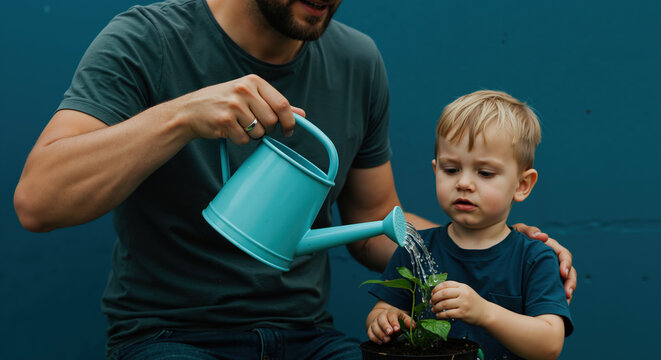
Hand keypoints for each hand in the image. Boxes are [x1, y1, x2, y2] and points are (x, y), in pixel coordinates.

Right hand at [178, 74, 304, 143]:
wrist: (191, 110)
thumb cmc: (225, 103)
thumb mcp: (250, 96)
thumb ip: (275, 104)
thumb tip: (302, 115)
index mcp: (254, 81)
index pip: (282, 104)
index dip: (289, 122)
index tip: (288, 131)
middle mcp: (244, 89)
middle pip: (272, 121)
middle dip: (267, 129)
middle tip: (255, 126)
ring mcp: (233, 104)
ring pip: (259, 132)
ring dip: (253, 135)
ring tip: (240, 125)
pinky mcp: (224, 120)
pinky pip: (244, 139)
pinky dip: (240, 139)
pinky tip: (230, 130)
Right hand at [367, 308, 411, 344]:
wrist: (382, 316)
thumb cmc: (394, 318)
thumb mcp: (403, 317)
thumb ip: (408, 321)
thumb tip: (412, 327)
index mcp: (390, 312)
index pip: (391, 315)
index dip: (394, 322)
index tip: (397, 329)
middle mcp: (381, 316)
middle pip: (381, 320)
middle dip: (385, 327)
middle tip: (390, 333)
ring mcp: (375, 322)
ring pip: (375, 327)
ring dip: (380, 334)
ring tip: (387, 340)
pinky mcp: (370, 328)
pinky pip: (370, 333)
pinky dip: (374, 338)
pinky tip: (380, 342)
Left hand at [430, 281, 488, 325]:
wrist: (485, 313)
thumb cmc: (473, 302)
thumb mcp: (465, 291)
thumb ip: (454, 289)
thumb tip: (437, 291)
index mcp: (462, 287)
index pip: (445, 284)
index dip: (436, 288)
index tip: (432, 293)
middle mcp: (463, 294)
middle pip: (443, 294)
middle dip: (434, 298)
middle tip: (431, 302)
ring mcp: (463, 304)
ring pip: (444, 304)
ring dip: (436, 307)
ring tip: (433, 309)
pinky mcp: (463, 314)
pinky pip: (448, 314)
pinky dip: (440, 315)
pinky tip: (438, 315)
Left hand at [512, 223, 576, 303]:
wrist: (496, 246)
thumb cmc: (509, 238)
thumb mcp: (518, 232)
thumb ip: (529, 231)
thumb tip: (543, 236)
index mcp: (550, 247)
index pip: (564, 255)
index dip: (566, 263)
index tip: (562, 273)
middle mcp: (552, 260)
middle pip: (569, 271)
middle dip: (570, 282)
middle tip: (567, 293)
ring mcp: (548, 272)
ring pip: (564, 283)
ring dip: (566, 292)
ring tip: (565, 303)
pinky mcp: (542, 283)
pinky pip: (553, 291)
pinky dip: (556, 298)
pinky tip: (555, 306)